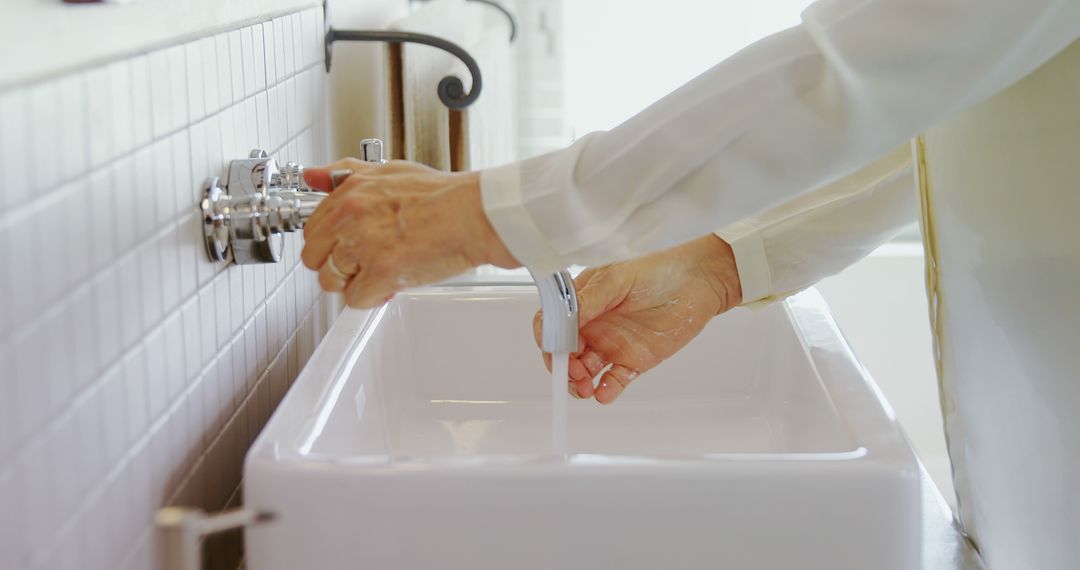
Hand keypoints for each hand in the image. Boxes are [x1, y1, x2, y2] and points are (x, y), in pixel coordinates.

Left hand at [301, 158, 517, 307]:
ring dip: (353, 284)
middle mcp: (351, 218)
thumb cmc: (442, 194)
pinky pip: (356, 300)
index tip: (343, 248)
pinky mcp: (381, 272)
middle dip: (335, 266)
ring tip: (379, 275)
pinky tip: (390, 285)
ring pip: (331, 281)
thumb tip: (314, 176)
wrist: (474, 214)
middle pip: (314, 257)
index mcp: (350, 193)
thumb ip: (346, 174)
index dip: (329, 243)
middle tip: (361, 266)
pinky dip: (373, 298)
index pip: (313, 228)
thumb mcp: (388, 170)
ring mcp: (364, 245)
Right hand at [533, 235, 741, 403]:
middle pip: (564, 353)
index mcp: (583, 301)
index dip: (549, 339)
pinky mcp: (633, 360)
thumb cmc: (659, 267)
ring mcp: (612, 344)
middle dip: (562, 367)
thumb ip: (589, 299)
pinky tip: (604, 393)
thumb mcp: (617, 277)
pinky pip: (613, 381)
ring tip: (587, 387)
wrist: (699, 279)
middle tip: (573, 373)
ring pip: (584, 372)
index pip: (553, 324)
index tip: (555, 349)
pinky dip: (605, 391)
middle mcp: (593, 324)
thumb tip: (563, 318)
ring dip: (579, 383)